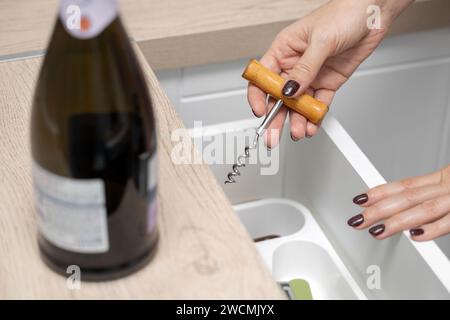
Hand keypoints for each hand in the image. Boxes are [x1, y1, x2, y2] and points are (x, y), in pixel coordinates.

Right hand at [248, 0, 412, 146]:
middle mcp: (295, 65)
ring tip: (299, 131)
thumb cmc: (343, 13)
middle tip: (274, 134)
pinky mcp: (327, 83)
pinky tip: (313, 124)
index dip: (258, 95)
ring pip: (298, 104)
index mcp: (284, 50)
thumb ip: (304, 69)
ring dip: (297, 120)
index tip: (259, 111)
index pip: (263, 77)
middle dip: (276, 116)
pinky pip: (318, 104)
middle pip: (279, 96)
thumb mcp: (320, 40)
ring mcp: (311, 76)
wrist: (373, 13)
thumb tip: (290, 90)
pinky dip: (315, 116)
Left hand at [348, 165, 449, 240]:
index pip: (405, 185)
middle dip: (379, 210)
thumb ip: (435, 195)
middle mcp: (447, 187)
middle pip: (407, 197)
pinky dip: (433, 229)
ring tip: (377, 231)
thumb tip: (410, 208)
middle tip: (358, 220)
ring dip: (397, 221)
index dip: (380, 193)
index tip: (360, 200)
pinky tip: (414, 235)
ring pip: (423, 209)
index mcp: (443, 179)